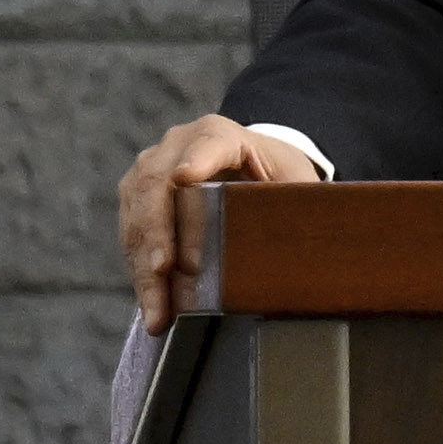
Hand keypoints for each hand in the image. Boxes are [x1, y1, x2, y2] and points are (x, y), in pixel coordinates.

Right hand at [118, 117, 321, 332]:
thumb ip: (299, 203)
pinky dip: (142, 275)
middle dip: (158, 234)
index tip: (185, 177)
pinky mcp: (135, 203)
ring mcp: (148, 174)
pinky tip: (154, 305)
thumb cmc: (277, 177)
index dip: (195, 160)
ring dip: (144, 269)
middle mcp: (174, 148)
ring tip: (158, 309)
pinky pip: (132, 239)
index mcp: (218, 134)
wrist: (250, 171)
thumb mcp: (296, 184)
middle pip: (156, 187)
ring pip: (136, 219)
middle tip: (163, 270)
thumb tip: (311, 242)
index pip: (206, 144)